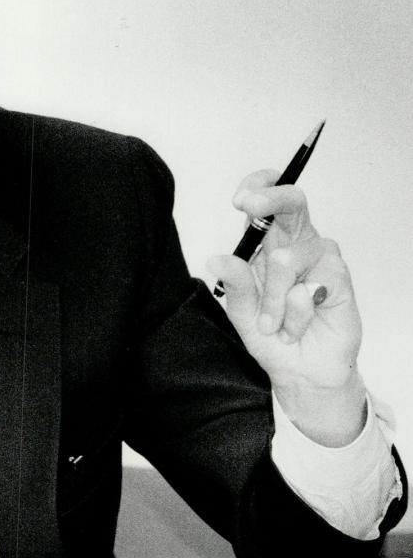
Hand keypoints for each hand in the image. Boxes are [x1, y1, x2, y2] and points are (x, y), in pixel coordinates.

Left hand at [207, 171, 366, 444]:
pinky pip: (309, 288)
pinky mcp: (338, 278)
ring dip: (273, 301)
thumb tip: (217, 259)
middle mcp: (296, 243)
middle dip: (271, 199)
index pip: (267, 202)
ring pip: (288, 259)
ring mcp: (319, 258)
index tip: (242, 198)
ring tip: (274, 325)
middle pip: (293, 203)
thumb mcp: (242, 314)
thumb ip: (234, 285)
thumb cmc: (271, 336)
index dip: (258, 187)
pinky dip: (295, 315)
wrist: (301, 370)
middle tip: (249, 205)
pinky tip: (297, 326)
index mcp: (268, 244)